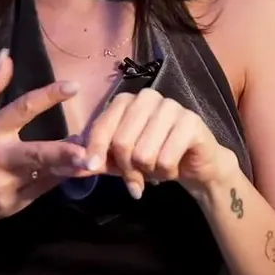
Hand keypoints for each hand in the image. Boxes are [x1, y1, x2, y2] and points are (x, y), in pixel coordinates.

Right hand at [0, 50, 88, 237]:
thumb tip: (8, 54)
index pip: (21, 109)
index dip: (48, 97)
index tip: (74, 86)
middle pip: (36, 154)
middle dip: (63, 153)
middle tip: (88, 151)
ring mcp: (6, 185)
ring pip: (45, 175)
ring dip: (70, 167)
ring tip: (96, 160)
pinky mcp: (13, 205)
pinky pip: (42, 190)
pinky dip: (60, 179)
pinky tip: (77, 170)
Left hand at [83, 89, 234, 200]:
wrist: (195, 166)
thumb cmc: (154, 158)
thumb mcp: (120, 161)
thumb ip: (98, 160)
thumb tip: (78, 164)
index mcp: (127, 101)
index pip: (102, 127)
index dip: (95, 151)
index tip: (91, 168)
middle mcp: (148, 97)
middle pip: (122, 142)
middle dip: (127, 168)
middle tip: (137, 177)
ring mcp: (171, 106)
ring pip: (143, 153)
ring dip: (149, 171)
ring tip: (158, 168)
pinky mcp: (191, 121)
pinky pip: (166, 159)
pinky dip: (167, 172)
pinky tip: (174, 167)